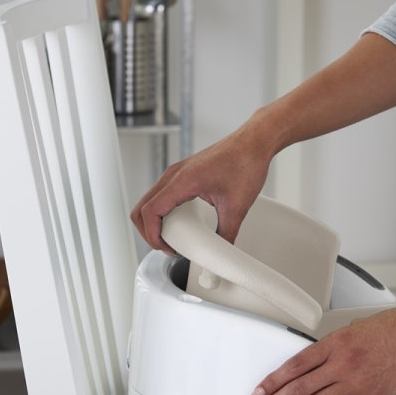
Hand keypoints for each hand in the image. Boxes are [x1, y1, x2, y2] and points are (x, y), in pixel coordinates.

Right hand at [130, 124, 272, 253]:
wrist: (254, 142)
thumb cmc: (246, 163)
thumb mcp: (237, 207)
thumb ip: (227, 233)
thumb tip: (221, 252)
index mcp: (182, 181)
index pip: (150, 211)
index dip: (152, 235)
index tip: (167, 248)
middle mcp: (173, 175)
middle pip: (141, 208)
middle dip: (149, 232)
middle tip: (169, 247)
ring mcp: (176, 173)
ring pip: (149, 201)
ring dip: (154, 223)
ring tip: (175, 238)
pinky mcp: (182, 174)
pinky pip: (161, 195)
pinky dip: (163, 212)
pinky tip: (181, 223)